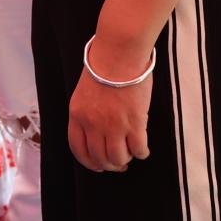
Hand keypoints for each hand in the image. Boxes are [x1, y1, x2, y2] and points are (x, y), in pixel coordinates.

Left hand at [68, 40, 153, 172]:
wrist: (119, 54)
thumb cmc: (104, 67)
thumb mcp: (85, 93)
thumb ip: (88, 114)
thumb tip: (98, 135)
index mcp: (77, 115)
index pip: (78, 149)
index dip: (88, 162)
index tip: (98, 166)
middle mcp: (93, 124)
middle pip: (99, 158)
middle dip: (110, 165)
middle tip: (119, 163)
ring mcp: (113, 125)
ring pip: (118, 158)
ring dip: (125, 160)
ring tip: (130, 154)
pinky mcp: (134, 123)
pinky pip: (138, 150)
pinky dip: (141, 153)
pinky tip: (143, 148)